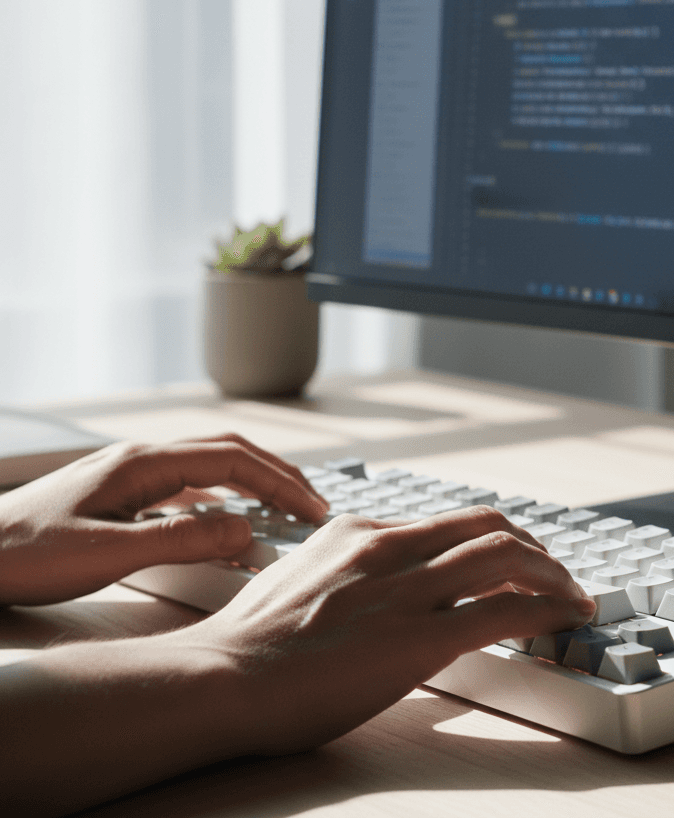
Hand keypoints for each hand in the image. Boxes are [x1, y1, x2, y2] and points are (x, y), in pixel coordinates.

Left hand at [0, 435, 327, 605]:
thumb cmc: (27, 554)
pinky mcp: (122, 492)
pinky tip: (226, 516)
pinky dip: (223, 494)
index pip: (232, 459)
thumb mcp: (108, 553)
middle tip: (312, 504)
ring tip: (283, 504)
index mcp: (144, 463)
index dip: (278, 481)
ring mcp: (131, 472)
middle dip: (276, 474)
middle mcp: (142, 458)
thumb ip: (181, 541)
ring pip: (210, 463)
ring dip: (252, 480)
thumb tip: (243, 532)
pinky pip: (188, 482)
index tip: (311, 508)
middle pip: (228, 451)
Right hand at [176, 505, 596, 755]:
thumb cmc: (248, 644)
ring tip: (572, 593)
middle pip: (486, 523)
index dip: (487, 540)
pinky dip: (546, 608)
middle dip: (531, 544)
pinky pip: (504, 609)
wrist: (220, 679)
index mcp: (358, 530)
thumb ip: (341, 569)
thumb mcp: (297, 578)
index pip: (444, 523)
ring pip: (505, 554)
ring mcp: (406, 587)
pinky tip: (564, 618)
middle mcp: (389, 545)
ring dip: (551, 571)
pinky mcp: (420, 635)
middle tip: (554, 570)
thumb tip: (366, 583)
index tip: (507, 559)